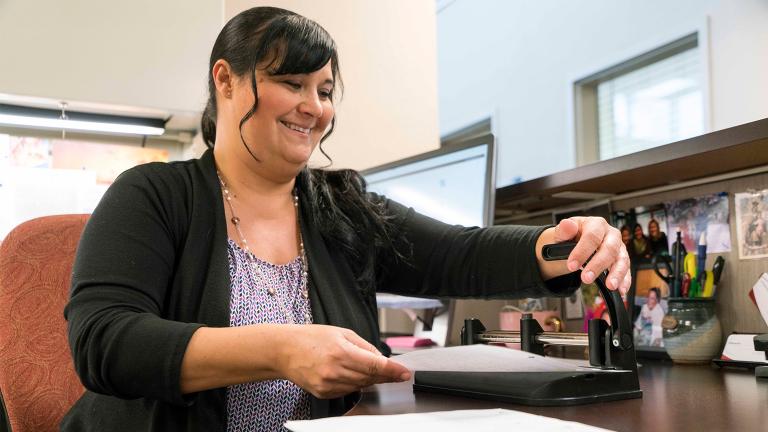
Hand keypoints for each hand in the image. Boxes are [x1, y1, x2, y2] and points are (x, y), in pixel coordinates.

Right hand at [279, 325, 410, 398]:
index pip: (375, 366)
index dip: (393, 371)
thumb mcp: (341, 332)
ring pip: (361, 386)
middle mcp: (335, 371)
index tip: (404, 373)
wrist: (284, 350)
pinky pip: (348, 391)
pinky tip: (349, 373)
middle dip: (384, 374)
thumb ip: (364, 345)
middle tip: (393, 370)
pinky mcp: (324, 393)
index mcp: (341, 352)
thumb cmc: (310, 338)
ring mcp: (329, 385)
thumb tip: (380, 357)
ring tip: (364, 366)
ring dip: (369, 379)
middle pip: (370, 378)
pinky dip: (354, 383)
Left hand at [540, 217, 630, 294]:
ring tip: (610, 286)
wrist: (574, 243)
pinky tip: (621, 290)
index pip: (592, 236)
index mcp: (596, 224)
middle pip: (609, 248)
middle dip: (598, 265)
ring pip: (622, 260)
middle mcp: (610, 234)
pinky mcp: (622, 259)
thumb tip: (567, 225)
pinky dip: (625, 281)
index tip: (571, 265)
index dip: (582, 251)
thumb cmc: (570, 237)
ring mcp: (618, 247)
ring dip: (616, 274)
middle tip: (586, 278)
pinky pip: (626, 270)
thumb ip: (564, 230)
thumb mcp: (562, 233)